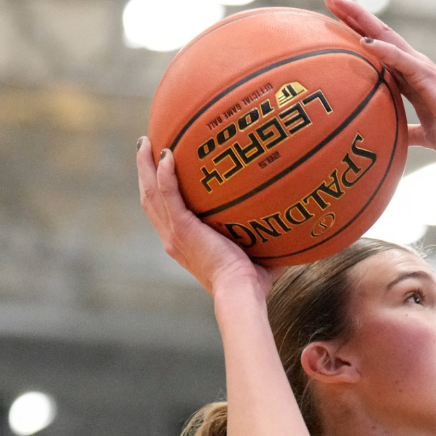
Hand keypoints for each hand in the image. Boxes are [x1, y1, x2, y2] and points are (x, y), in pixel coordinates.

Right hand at [137, 138, 270, 298]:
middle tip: (145, 146)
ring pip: (151, 193)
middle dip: (144, 171)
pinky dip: (164, 174)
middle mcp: (172, 238)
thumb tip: (291, 223)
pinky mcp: (182, 229)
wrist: (241, 292)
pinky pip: (168, 193)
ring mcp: (174, 233)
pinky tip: (167, 154)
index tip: (161, 170)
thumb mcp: (256, 255)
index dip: (159, 190)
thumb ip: (266, 238)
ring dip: (145, 166)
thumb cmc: (252, 283)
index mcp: (183, 244)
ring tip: (145, 142)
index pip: (165, 212)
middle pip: (149, 198)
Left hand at [324, 0, 435, 159]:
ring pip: (386, 38)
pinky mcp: (428, 76)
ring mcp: (420, 68)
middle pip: (378, 35)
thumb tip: (395, 139)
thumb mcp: (425, 136)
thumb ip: (409, 132)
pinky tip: (365, 41)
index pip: (379, 51)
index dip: (358, 35)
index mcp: (411, 79)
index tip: (336, 23)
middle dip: (353, 17)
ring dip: (362, 21)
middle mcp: (414, 67)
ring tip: (340, 5)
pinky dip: (384, 50)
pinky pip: (402, 60)